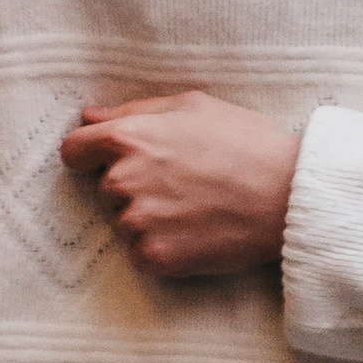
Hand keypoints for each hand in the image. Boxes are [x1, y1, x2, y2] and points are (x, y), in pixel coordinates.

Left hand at [60, 89, 301, 276]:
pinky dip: (163, 247)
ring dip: (149, 219)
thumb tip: (90, 116)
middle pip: (105, 189)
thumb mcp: (193, 106)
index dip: (89, 154)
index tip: (108, 160)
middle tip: (181, 183)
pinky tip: (197, 232)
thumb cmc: (247, 142)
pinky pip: (141, 254)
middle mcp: (123, 179)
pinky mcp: (155, 256)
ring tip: (195, 208)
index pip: (74, 150)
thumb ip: (134, 111)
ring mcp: (137, 221)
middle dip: (133, 186)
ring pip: (124, 223)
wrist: (288, 194)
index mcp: (129, 137)